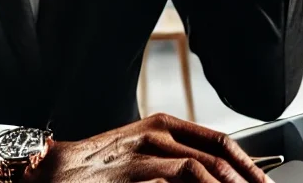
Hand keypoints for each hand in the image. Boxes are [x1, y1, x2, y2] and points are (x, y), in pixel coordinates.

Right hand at [32, 113, 272, 181]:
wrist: (53, 173)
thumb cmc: (99, 168)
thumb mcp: (143, 154)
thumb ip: (176, 161)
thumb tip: (214, 176)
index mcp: (164, 125)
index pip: (220, 141)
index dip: (248, 164)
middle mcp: (158, 134)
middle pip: (218, 156)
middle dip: (245, 179)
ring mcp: (147, 155)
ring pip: (202, 169)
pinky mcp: (135, 174)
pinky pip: (179, 179)